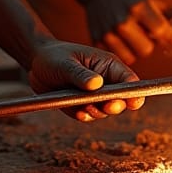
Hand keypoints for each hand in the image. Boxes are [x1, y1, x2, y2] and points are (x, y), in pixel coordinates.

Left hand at [27, 40, 144, 122]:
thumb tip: (97, 84)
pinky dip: (85, 116)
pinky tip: (78, 112)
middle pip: (121, 100)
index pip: (129, 80)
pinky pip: (90, 116)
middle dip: (115, 105)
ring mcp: (95, 95)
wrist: (36, 64)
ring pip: (105, 111)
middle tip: (107, 106)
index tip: (132, 102)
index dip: (135, 93)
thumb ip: (80, 74)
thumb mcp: (65, 63)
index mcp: (107, 65)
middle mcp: (105, 81)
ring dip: (96, 112)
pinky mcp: (84, 106)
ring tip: (83, 107)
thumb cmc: (53, 57)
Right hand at [81, 0, 171, 65]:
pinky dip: (122, 51)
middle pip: (147, 49)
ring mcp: (109, 32)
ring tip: (132, 37)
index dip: (171, 37)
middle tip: (146, 35)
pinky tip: (121, 40)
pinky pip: (118, 57)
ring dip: (135, 50)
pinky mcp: (98, 40)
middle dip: (150, 43)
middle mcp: (123, 20)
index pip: (161, 30)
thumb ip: (168, 11)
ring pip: (132, 57)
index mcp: (138, 7)